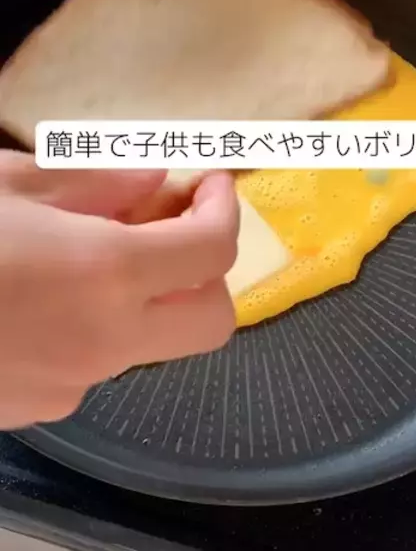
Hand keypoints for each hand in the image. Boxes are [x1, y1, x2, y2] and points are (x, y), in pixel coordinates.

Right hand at [0, 151, 238, 429]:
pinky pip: (98, 362)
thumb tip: (155, 177)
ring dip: (150, 296)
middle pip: (212, 321)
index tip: (210, 183)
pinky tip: (48, 295)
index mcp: (105, 274)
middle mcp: (104, 341)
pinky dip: (99, 324)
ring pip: (154, 341)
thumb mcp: (8, 184)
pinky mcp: (39, 409)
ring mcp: (73, 384)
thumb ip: (97, 180)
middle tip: (177, 226)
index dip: (224, 209)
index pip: (213, 250)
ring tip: (97, 250)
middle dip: (209, 272)